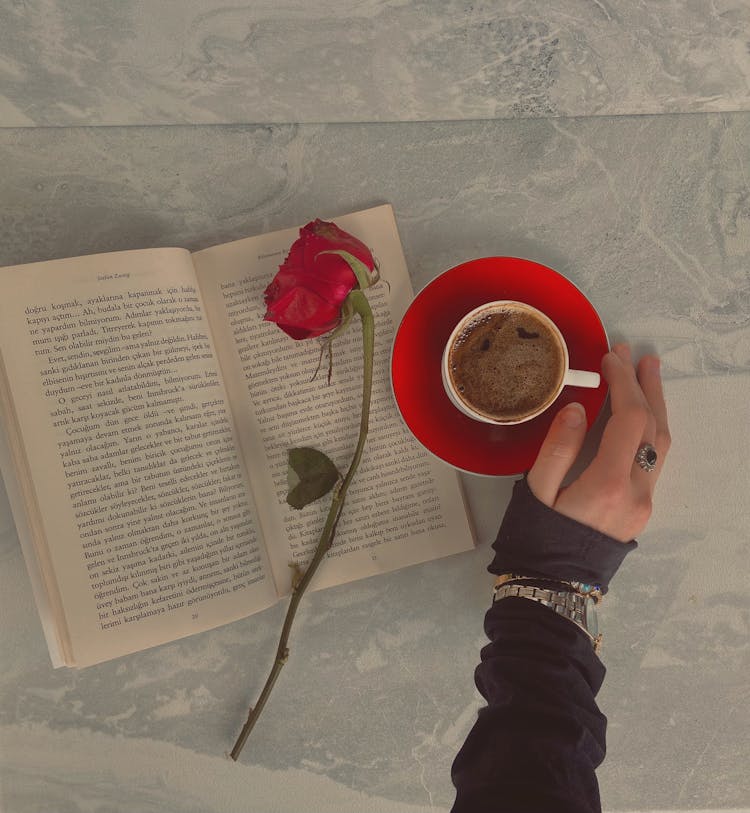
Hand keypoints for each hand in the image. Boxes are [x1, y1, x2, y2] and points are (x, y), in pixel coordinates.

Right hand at [527, 343, 670, 541]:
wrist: (552, 589)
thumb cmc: (536, 541)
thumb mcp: (535, 492)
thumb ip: (557, 448)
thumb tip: (577, 409)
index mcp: (607, 486)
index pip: (629, 420)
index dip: (623, 383)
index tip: (611, 358)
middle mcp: (636, 493)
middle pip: (653, 428)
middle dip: (644, 387)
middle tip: (636, 356)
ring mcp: (644, 503)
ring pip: (661, 444)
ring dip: (656, 406)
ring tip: (648, 375)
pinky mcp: (642, 510)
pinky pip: (655, 460)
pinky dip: (652, 429)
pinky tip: (644, 415)